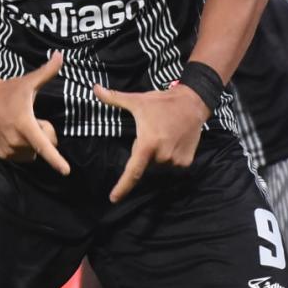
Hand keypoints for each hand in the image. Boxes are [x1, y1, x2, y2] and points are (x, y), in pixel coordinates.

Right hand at [0, 52, 69, 174]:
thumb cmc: (10, 90)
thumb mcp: (29, 81)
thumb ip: (47, 71)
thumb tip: (60, 55)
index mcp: (25, 125)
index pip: (44, 145)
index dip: (56, 160)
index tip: (66, 171)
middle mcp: (17, 141)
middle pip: (45, 145)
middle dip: (44, 133)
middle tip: (30, 118)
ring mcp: (9, 150)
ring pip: (35, 152)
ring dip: (33, 141)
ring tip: (19, 124)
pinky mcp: (4, 155)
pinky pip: (24, 156)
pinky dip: (24, 146)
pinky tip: (14, 132)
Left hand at [94, 83, 208, 201]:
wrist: (193, 103)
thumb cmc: (162, 103)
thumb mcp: (137, 101)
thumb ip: (114, 98)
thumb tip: (94, 88)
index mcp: (147, 145)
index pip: (133, 172)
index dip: (122, 187)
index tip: (113, 199)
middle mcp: (162, 157)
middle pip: (145, 164)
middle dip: (144, 152)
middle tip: (151, 133)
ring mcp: (175, 161)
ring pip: (158, 165)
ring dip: (156, 156)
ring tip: (163, 135)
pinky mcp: (186, 162)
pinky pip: (172, 165)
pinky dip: (169, 157)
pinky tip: (173, 141)